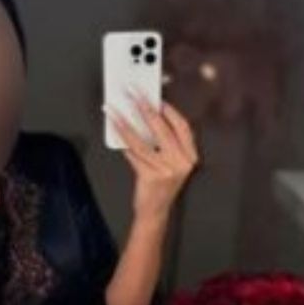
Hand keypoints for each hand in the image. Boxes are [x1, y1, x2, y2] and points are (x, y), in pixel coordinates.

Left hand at [105, 92, 198, 223]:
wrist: (155, 211)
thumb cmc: (161, 181)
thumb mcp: (170, 162)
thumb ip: (164, 141)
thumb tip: (144, 112)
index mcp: (190, 156)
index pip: (183, 126)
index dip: (170, 110)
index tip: (156, 97)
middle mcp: (182, 163)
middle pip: (162, 128)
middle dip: (145, 107)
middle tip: (131, 93)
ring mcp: (167, 171)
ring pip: (142, 140)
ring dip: (124, 122)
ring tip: (113, 110)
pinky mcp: (151, 177)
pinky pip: (133, 154)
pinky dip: (122, 140)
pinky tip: (114, 129)